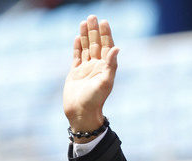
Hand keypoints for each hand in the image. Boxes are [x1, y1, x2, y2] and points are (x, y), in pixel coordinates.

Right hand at [63, 15, 118, 135]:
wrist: (81, 113)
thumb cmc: (95, 100)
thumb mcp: (105, 82)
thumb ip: (111, 65)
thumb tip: (116, 48)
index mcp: (106, 68)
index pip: (106, 46)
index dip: (106, 34)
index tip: (104, 22)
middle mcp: (97, 66)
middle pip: (96, 44)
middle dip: (95, 30)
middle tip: (93, 16)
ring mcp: (86, 69)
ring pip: (86, 48)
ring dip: (85, 35)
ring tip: (84, 22)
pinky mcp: (75, 73)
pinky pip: (77, 56)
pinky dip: (77, 47)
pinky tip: (77, 37)